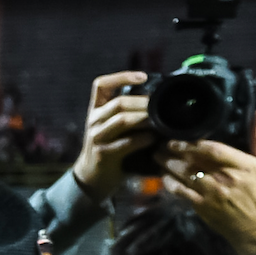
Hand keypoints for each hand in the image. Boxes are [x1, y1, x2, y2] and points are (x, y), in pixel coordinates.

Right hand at [70, 71, 152, 202]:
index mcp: (96, 110)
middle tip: (163, 106)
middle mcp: (93, 121)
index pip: (101, 85)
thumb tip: (157, 101)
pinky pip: (126, 142)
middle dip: (144, 103)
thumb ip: (128, 114)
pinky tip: (153, 139)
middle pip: (118, 102)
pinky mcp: (103, 153)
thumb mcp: (112, 128)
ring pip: (122, 119)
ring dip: (145, 118)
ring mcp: (96, 137)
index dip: (121, 77)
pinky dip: (143, 139)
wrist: (92, 177)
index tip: (144, 76)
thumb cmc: (110, 149)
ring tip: (161, 121)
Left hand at [163, 110, 255, 254]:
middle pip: (194, 161)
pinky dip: (170, 183)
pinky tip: (164, 176)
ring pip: (185, 175)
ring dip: (168, 165)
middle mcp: (225, 178)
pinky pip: (181, 192)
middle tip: (162, 144)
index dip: (194, 143)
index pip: (214, 150)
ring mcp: (212, 194)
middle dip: (175, 152)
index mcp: (242, 165)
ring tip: (158, 156)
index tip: (179, 138)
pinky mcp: (202, 206)